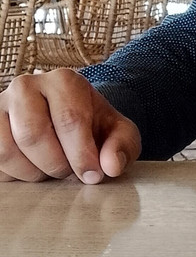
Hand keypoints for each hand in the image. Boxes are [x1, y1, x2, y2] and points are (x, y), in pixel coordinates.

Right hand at [0, 70, 140, 183]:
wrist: (67, 122)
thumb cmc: (93, 127)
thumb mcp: (118, 133)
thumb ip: (122, 146)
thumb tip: (111, 166)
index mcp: (64, 81)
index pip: (69, 119)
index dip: (81, 155)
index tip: (92, 175)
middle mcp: (26, 86)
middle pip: (33, 134)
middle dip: (55, 164)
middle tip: (68, 172)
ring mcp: (0, 105)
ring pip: (7, 149)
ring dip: (33, 171)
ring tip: (50, 169)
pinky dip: (14, 173)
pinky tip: (32, 168)